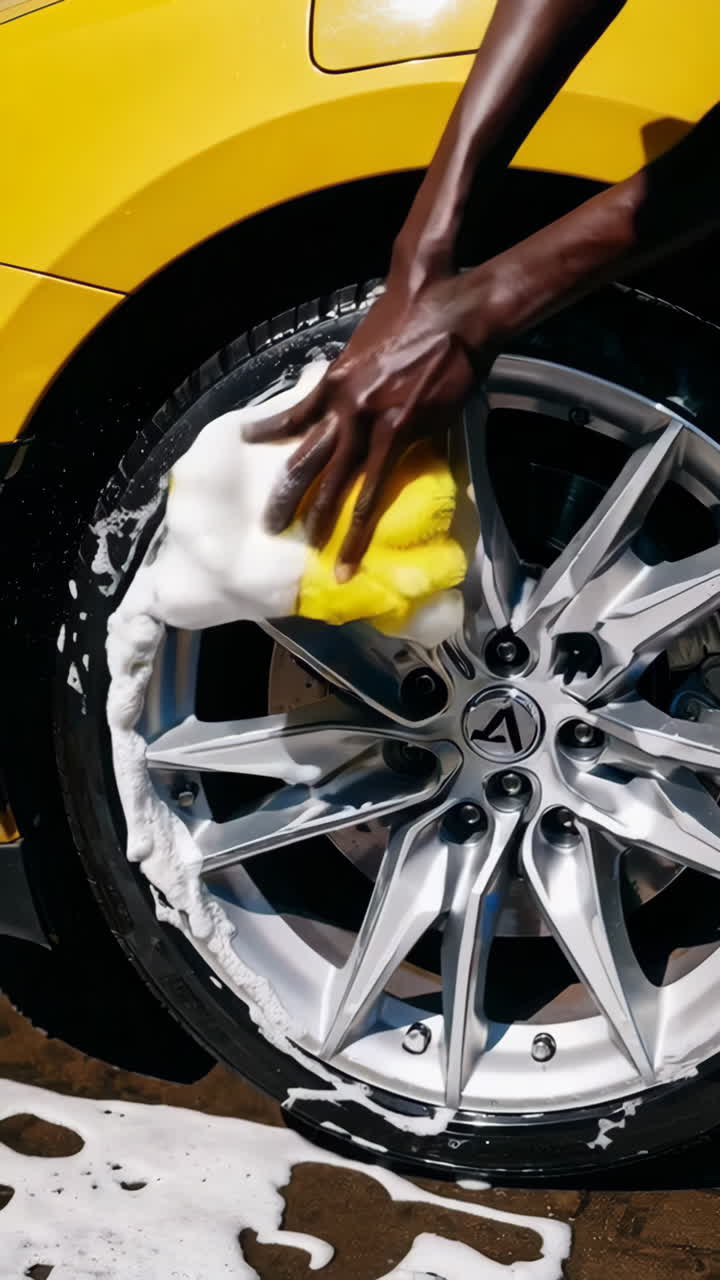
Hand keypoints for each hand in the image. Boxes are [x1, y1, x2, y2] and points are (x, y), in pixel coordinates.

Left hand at [244, 273, 484, 579]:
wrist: (458, 312)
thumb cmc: (424, 315)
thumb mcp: (375, 344)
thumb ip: (364, 376)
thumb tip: (368, 396)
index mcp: (334, 379)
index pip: (293, 416)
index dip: (268, 433)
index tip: (249, 445)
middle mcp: (342, 403)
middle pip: (303, 459)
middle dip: (284, 497)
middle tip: (269, 526)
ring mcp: (367, 420)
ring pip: (332, 481)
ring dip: (319, 518)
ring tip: (308, 546)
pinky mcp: (398, 432)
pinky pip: (372, 487)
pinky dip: (359, 521)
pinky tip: (350, 542)